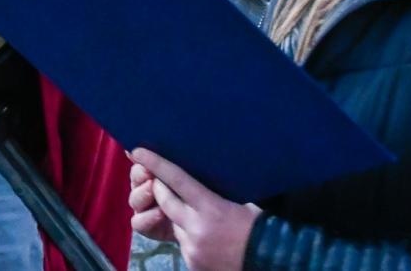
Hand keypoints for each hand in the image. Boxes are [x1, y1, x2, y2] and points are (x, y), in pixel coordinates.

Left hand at [130, 148, 258, 270]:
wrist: (273, 262)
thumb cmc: (262, 228)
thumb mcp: (243, 203)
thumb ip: (218, 192)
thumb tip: (204, 172)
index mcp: (211, 208)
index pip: (176, 179)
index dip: (154, 163)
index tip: (136, 150)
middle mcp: (197, 228)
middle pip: (164, 199)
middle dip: (160, 188)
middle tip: (161, 179)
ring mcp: (192, 249)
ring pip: (173, 224)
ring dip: (179, 217)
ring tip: (199, 216)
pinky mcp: (192, 264)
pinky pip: (182, 244)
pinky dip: (189, 238)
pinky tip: (206, 238)